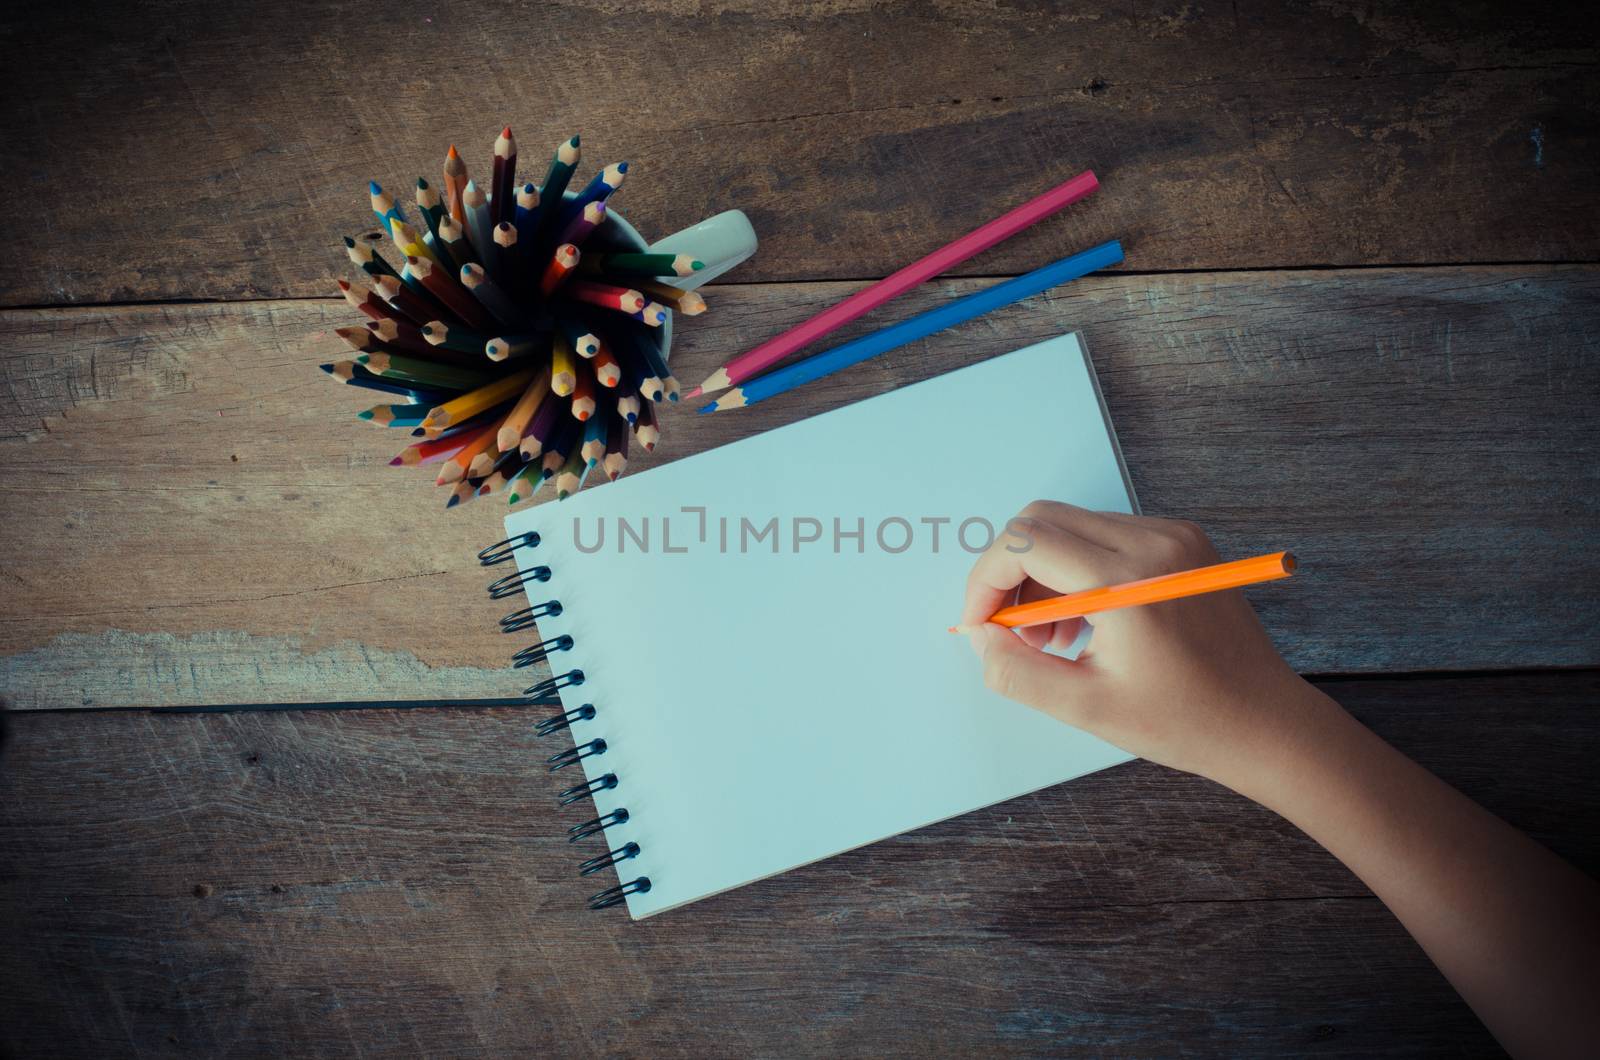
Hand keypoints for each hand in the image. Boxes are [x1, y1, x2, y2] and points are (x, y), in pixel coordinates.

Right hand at [960, 501, 1327, 786]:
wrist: (1264, 723)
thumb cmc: (1185, 721)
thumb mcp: (1085, 707)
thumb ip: (1016, 672)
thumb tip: (977, 637)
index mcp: (1128, 579)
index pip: (1025, 542)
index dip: (986, 581)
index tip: (980, 624)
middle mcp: (1153, 540)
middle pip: (1041, 520)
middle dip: (1009, 573)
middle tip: (1011, 631)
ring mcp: (1173, 535)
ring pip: (1070, 526)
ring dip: (1042, 574)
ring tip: (1051, 638)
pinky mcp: (1184, 542)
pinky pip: (1105, 536)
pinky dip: (1077, 570)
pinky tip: (1084, 623)